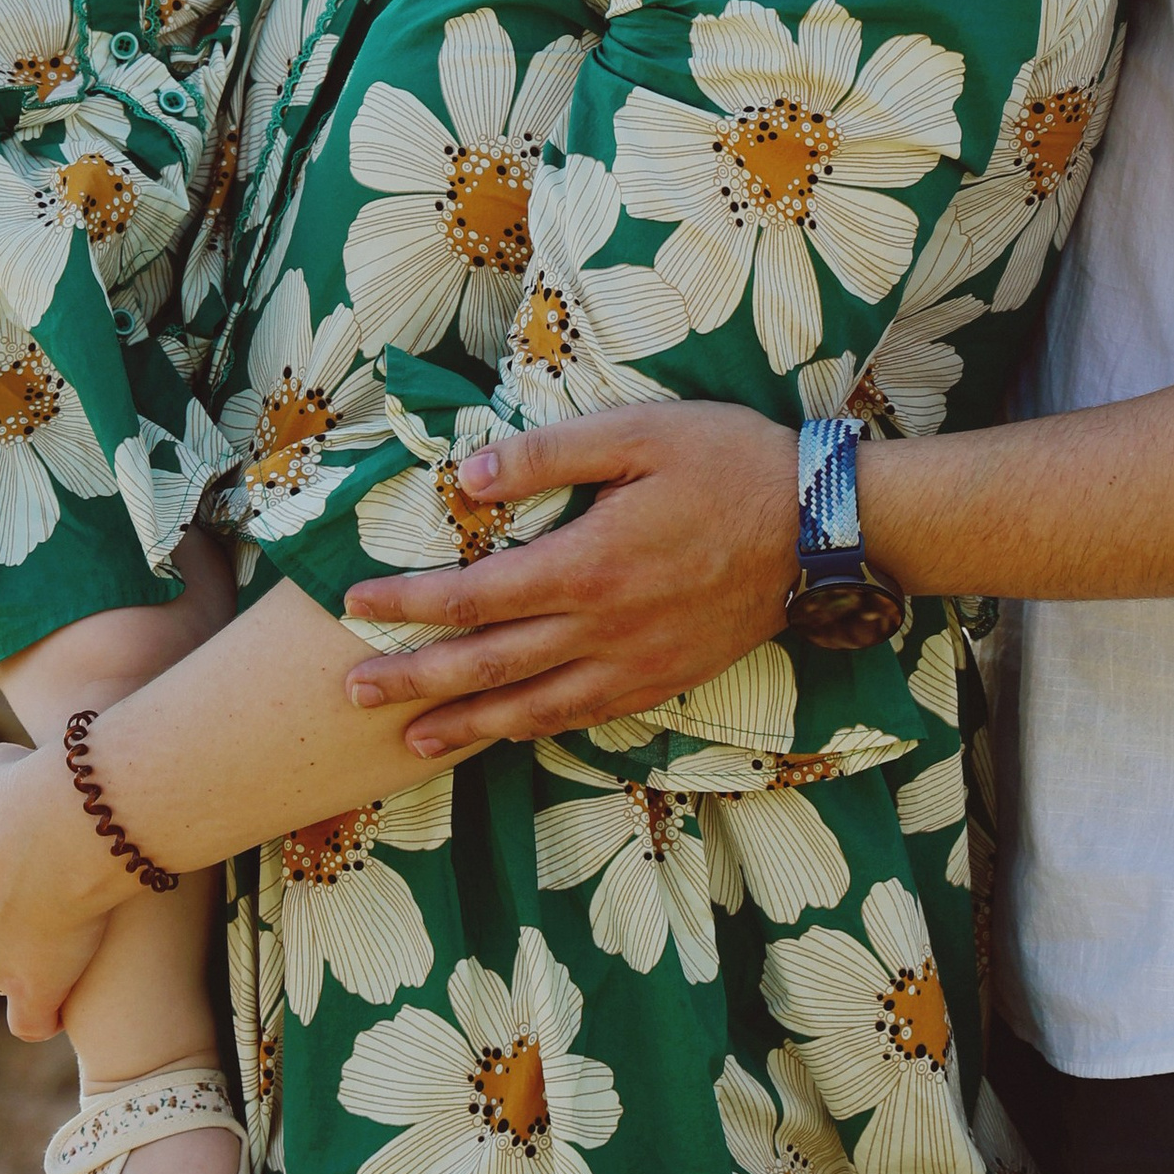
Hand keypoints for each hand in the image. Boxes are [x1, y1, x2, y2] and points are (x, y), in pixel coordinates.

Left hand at [0, 741, 115, 1037]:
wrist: (64, 820)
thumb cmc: (33, 782)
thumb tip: (0, 796)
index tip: (23, 864)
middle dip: (4, 919)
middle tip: (53, 894)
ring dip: (22, 962)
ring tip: (64, 944)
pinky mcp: (30, 984)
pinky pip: (30, 1021)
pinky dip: (45, 1015)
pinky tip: (65, 1002)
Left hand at [339, 402, 798, 755]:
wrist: (821, 527)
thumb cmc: (729, 464)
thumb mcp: (637, 433)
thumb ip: (546, 455)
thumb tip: (463, 480)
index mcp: (586, 565)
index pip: (473, 596)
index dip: (408, 607)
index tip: (356, 608)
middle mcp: (603, 629)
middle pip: (487, 666)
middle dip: (414, 682)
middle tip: (351, 696)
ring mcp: (635, 666)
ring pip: (531, 709)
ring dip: (464, 725)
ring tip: (411, 741)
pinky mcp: (664, 682)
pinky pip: (584, 718)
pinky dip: (533, 730)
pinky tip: (506, 733)